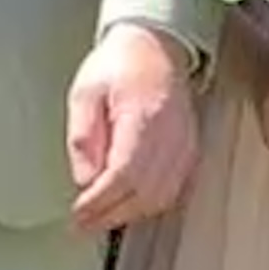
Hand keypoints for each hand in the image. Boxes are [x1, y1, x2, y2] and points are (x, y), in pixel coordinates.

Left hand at [65, 19, 201, 231]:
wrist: (156, 46)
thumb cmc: (119, 65)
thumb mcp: (85, 93)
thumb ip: (82, 138)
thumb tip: (84, 180)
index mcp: (143, 116)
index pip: (123, 174)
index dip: (100, 202)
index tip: (78, 214)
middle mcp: (171, 135)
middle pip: (144, 193)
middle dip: (110, 215)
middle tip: (83, 223)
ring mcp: (185, 145)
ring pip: (161, 197)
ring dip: (129, 214)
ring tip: (101, 216)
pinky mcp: (191, 151)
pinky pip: (174, 190)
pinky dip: (150, 205)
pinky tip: (130, 206)